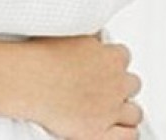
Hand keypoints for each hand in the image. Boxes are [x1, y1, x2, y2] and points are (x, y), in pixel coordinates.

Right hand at [21, 33, 143, 138]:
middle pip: (132, 85)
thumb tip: (97, 39)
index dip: (112, 65)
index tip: (102, 69)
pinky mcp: (98, 131)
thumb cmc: (47, 56)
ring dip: (125, 113)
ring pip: (134, 113)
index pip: (124, 59)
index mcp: (114, 57)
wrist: (31, 78)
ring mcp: (110, 108)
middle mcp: (117, 82)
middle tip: (102, 92)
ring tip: (109, 114)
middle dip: (120, 89)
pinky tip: (117, 133)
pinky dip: (126, 135)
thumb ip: (93, 41)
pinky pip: (128, 137)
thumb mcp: (78, 36)